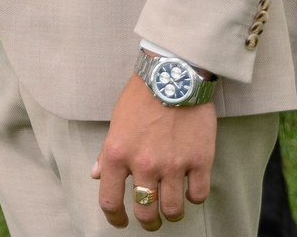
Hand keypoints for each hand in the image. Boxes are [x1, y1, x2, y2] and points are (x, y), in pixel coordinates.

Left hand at [93, 73, 215, 228]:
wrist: (173, 74)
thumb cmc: (141, 97)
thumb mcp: (116, 123)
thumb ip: (106, 152)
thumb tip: (96, 175)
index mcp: (117, 154)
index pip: (110, 201)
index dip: (114, 218)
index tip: (120, 222)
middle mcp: (143, 164)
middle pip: (145, 212)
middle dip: (147, 222)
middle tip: (151, 221)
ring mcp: (173, 164)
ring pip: (172, 210)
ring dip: (171, 214)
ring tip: (171, 209)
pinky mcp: (200, 160)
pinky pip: (198, 195)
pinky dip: (194, 197)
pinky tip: (190, 189)